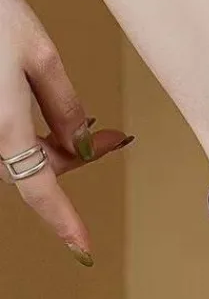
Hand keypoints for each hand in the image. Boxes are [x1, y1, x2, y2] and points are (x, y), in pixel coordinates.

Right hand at [0, 0, 132, 265]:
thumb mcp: (37, 49)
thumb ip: (62, 102)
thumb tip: (78, 141)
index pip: (37, 187)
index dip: (62, 220)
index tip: (83, 249)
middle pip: (27, 168)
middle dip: (67, 157)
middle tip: (108, 139)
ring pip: (8, 153)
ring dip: (44, 146)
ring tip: (80, 126)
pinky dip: (20, 133)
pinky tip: (36, 112)